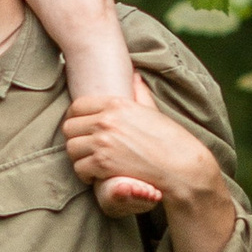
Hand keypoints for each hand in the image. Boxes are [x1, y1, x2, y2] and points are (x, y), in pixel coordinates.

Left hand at [61, 74, 225, 230]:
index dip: (75, 119)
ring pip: (71, 149)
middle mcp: (106, 120)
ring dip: (80, 158)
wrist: (182, 167)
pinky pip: (79, 168)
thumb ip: (139, 93)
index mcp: (116, 104)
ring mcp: (103, 142)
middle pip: (69, 128)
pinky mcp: (103, 164)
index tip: (81, 130)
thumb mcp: (153, 111)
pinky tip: (99, 176)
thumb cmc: (171, 140)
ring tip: (93, 163)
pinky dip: (87, 175)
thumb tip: (134, 76)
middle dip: (76, 139)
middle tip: (87, 150)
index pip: (77, 106)